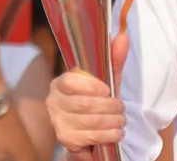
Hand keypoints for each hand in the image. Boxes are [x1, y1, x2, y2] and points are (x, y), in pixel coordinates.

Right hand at [47, 33, 128, 154]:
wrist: (88, 130)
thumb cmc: (96, 100)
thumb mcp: (105, 80)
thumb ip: (113, 60)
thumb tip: (123, 37)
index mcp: (60, 83)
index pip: (70, 81)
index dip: (91, 86)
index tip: (107, 90)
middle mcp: (54, 102)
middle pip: (84, 104)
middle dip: (110, 106)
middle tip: (122, 108)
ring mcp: (58, 122)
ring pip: (91, 121)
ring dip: (113, 121)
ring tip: (122, 119)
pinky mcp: (66, 140)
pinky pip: (92, 136)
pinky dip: (110, 135)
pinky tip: (117, 132)